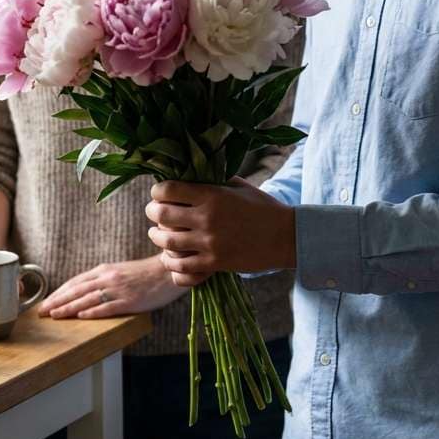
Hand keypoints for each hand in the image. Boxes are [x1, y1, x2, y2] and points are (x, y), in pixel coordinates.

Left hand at [37, 256, 184, 318]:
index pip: (75, 282)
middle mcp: (108, 278)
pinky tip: (80, 317)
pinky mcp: (129, 301)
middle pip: (77, 290)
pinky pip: (107, 307)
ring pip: (87, 299)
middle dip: (57, 301)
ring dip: (68, 307)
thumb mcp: (119, 272)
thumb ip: (102, 280)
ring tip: (54, 315)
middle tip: (41, 311)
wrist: (168, 272)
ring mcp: (118, 290)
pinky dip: (92, 312)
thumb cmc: (144, 274)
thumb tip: (84, 291)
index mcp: (104, 270)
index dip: (58, 292)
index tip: (45, 302)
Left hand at [145, 177, 295, 286]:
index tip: (159, 192)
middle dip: (152, 211)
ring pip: (166, 241)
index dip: (158, 190)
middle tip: (154, 211)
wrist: (286, 237)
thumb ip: (213, 180)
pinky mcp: (214, 264)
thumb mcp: (239, 186)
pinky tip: (170, 256)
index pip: (168, 190)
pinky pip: (180, 266)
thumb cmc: (263, 207)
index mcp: (212, 195)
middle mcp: (207, 218)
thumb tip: (190, 172)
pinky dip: (170, 262)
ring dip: (157, 236)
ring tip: (157, 234)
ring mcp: (209, 243)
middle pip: (161, 214)